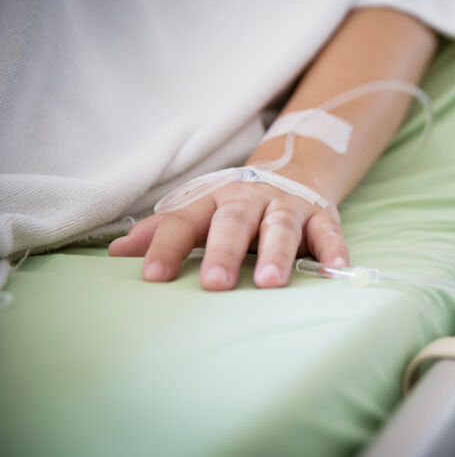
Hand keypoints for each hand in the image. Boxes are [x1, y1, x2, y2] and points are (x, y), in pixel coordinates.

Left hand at [108, 175, 348, 290]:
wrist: (295, 172)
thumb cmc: (238, 205)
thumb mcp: (202, 211)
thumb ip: (165, 231)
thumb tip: (115, 253)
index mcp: (214, 200)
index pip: (185, 221)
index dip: (168, 247)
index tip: (153, 277)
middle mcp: (250, 200)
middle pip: (234, 222)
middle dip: (224, 252)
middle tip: (215, 284)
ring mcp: (287, 207)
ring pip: (280, 227)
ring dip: (276, 253)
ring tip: (270, 282)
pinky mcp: (321, 216)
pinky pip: (328, 232)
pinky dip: (333, 250)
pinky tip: (336, 270)